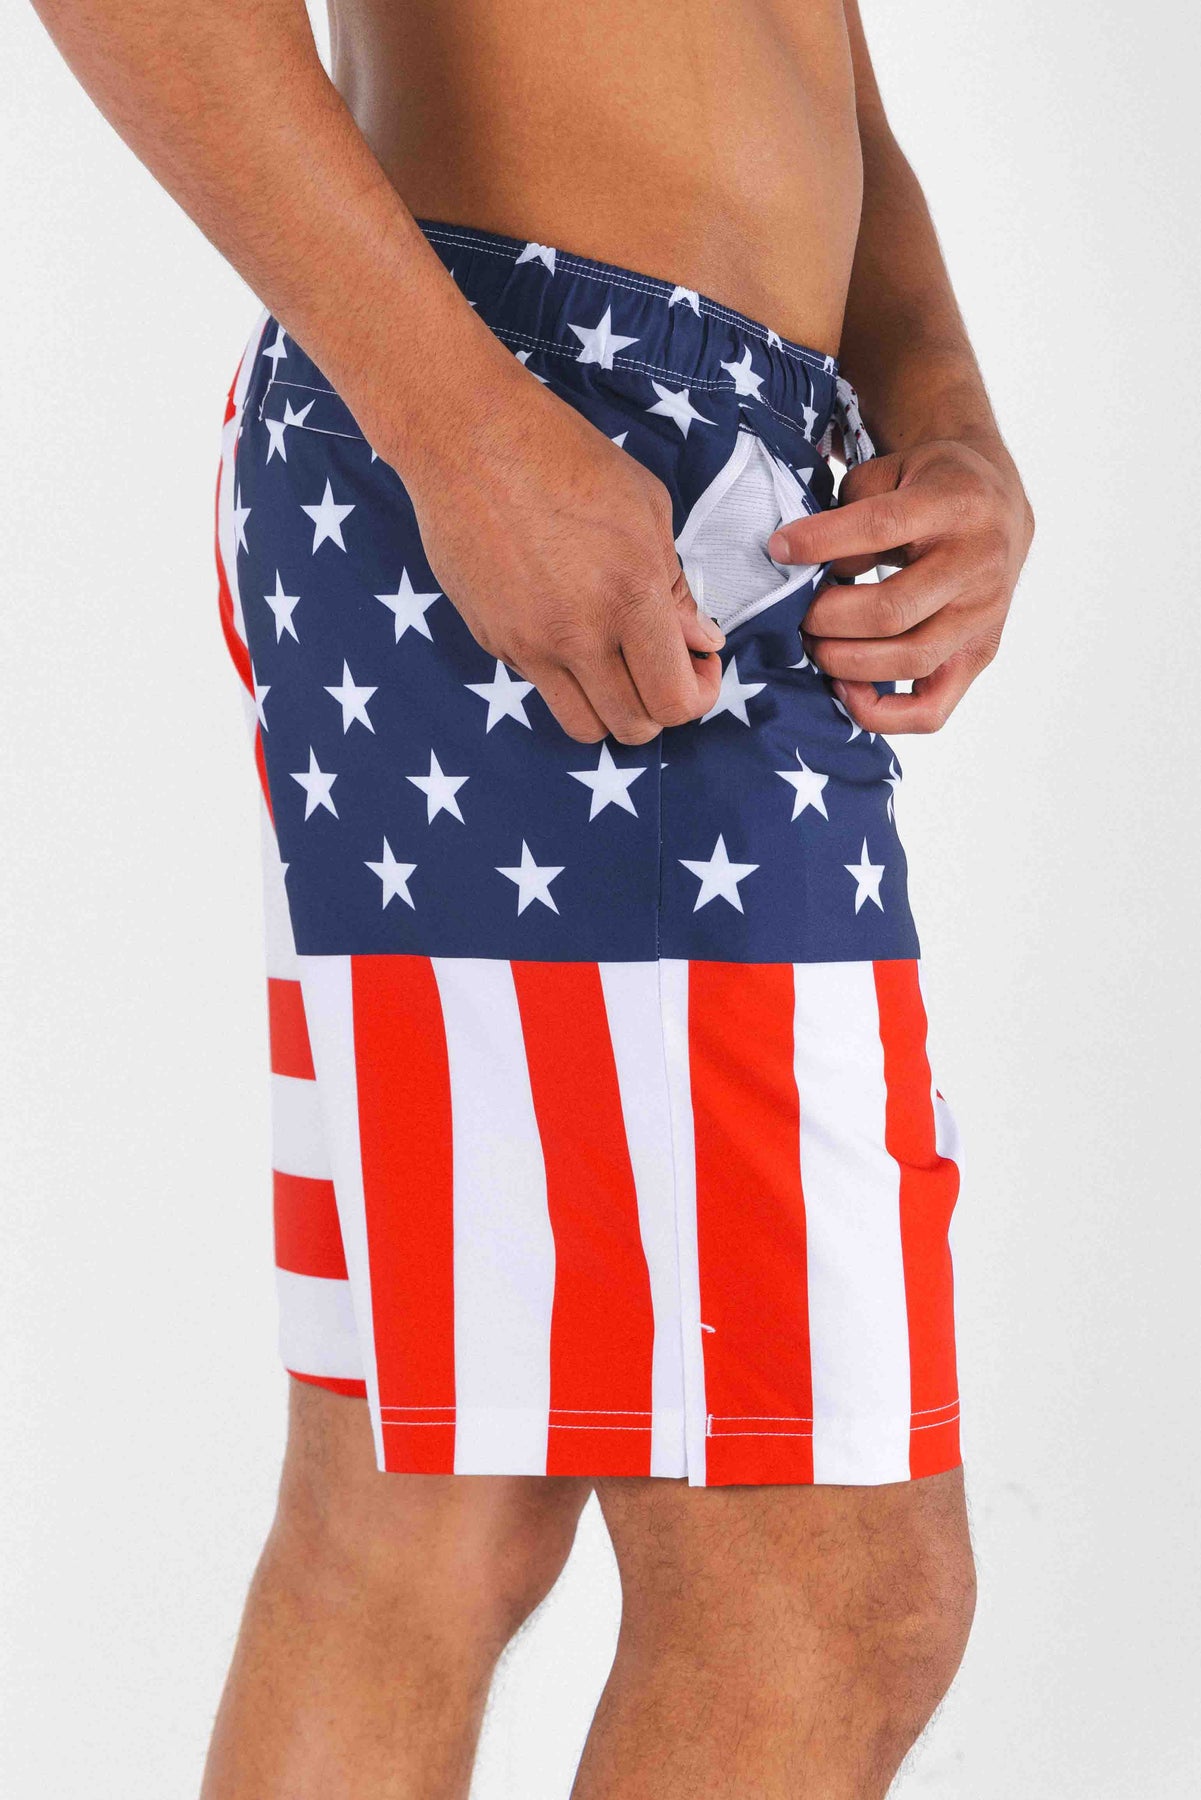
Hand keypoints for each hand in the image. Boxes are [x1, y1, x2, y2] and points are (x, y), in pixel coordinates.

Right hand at [402, 367, 724, 743]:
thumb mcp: (646, 508)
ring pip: (584, 728)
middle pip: (633, 728)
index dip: (700, 694)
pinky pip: (542, 686)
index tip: (699, 664)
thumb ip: (677, 587)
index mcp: (629, 597)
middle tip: (663, 667)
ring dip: (613, 709)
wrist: (466, 438)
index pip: (675, 701)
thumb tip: (702, 641)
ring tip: (619, 664)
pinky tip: (568, 625)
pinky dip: (567, 676)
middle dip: (661, 708)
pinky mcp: (492, 641)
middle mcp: (577, 634)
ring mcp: (528, 644)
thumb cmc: (563, 456)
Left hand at [767, 439, 1033, 732]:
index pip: (880, 528)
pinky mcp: (979, 654)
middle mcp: (978, 564)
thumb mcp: (891, 474)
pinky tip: (845, 688)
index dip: (820, 542)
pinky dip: (881, 712)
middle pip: (891, 610)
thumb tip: (804, 567)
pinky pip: (931, 710)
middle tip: (798, 613)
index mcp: (955, 504)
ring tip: (814, 644)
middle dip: (827, 618)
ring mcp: (983, 615)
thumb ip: (850, 511)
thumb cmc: (930, 490)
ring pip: (908, 660)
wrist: (999, 507)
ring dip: (844, 662)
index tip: (779, 549)